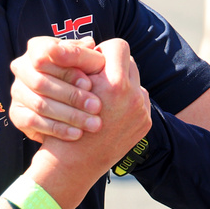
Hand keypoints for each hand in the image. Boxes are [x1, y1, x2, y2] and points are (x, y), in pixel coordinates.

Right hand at [10, 37, 104, 141]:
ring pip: (40, 104)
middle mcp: (22, 67)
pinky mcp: (16, 113)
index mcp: (37, 48)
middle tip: (96, 107)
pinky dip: (57, 129)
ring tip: (92, 123)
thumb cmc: (82, 76)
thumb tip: (89, 44)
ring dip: (69, 115)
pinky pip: (34, 122)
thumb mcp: (88, 63)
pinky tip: (77, 134)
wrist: (72, 104)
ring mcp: (17, 90)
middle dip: (72, 96)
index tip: (89, 83)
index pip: (44, 55)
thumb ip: (87, 55)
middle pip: (42, 82)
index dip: (67, 70)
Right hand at [38, 39, 150, 176]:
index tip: (94, 62)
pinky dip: (127, 103)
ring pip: (135, 82)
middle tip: (98, 78)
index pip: (119, 46)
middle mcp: (133, 97)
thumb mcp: (72, 87)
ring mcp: (141, 112)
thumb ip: (87, 64)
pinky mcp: (145, 124)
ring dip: (122, 85)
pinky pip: (139, 101)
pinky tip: (110, 113)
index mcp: (115, 84)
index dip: (104, 51)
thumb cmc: (64, 120)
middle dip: (114, 68)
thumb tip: (96, 45)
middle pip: (130, 62)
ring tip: (102, 97)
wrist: (73, 164)